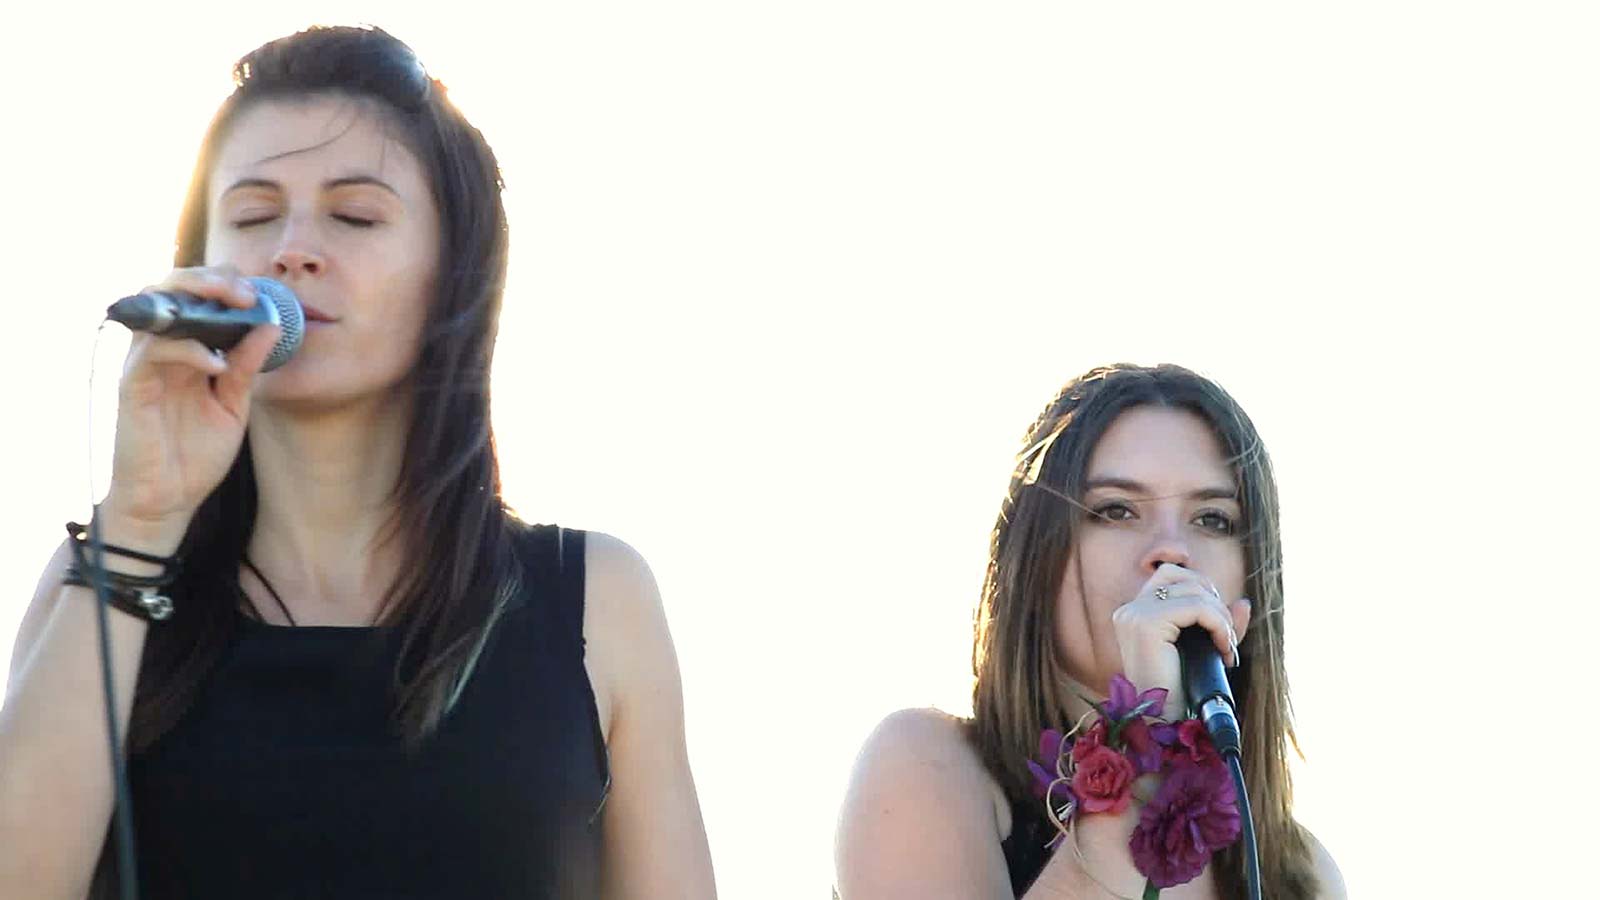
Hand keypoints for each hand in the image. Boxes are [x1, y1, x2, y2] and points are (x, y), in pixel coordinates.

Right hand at [99, 266, 280, 547]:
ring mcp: (142, 365)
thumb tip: (272, 325)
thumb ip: (247, 367)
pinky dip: (187, 350)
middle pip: (170, 289)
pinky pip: (152, 353)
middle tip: (245, 290)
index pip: (195, 298)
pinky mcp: (131, 387)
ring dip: (195, 299)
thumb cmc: (196, 453)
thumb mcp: (234, 405)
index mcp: (185, 350)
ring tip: (236, 306)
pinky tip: (216, 363)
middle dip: (208, 279)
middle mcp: (160, 350)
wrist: (168, 501)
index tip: (261, 291)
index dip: (224, 284)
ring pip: (155, 309)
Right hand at [1110, 563, 1249, 719]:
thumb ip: (1220, 624)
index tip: (1218, 629)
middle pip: (1183, 576)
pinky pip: (1197, 607)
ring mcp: (1134, 615)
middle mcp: (1130, 610)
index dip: (1203, 594)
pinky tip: (1223, 650)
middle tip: (1226, 638)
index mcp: (1135, 614)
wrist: (1166, 724)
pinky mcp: (1146, 624)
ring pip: (1194, 590)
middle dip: (1214, 603)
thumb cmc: (1182, 692)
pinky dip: (1219, 626)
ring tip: (1226, 645)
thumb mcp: (1204, 650)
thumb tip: (1243, 603)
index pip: (1171, 574)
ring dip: (1221, 617)